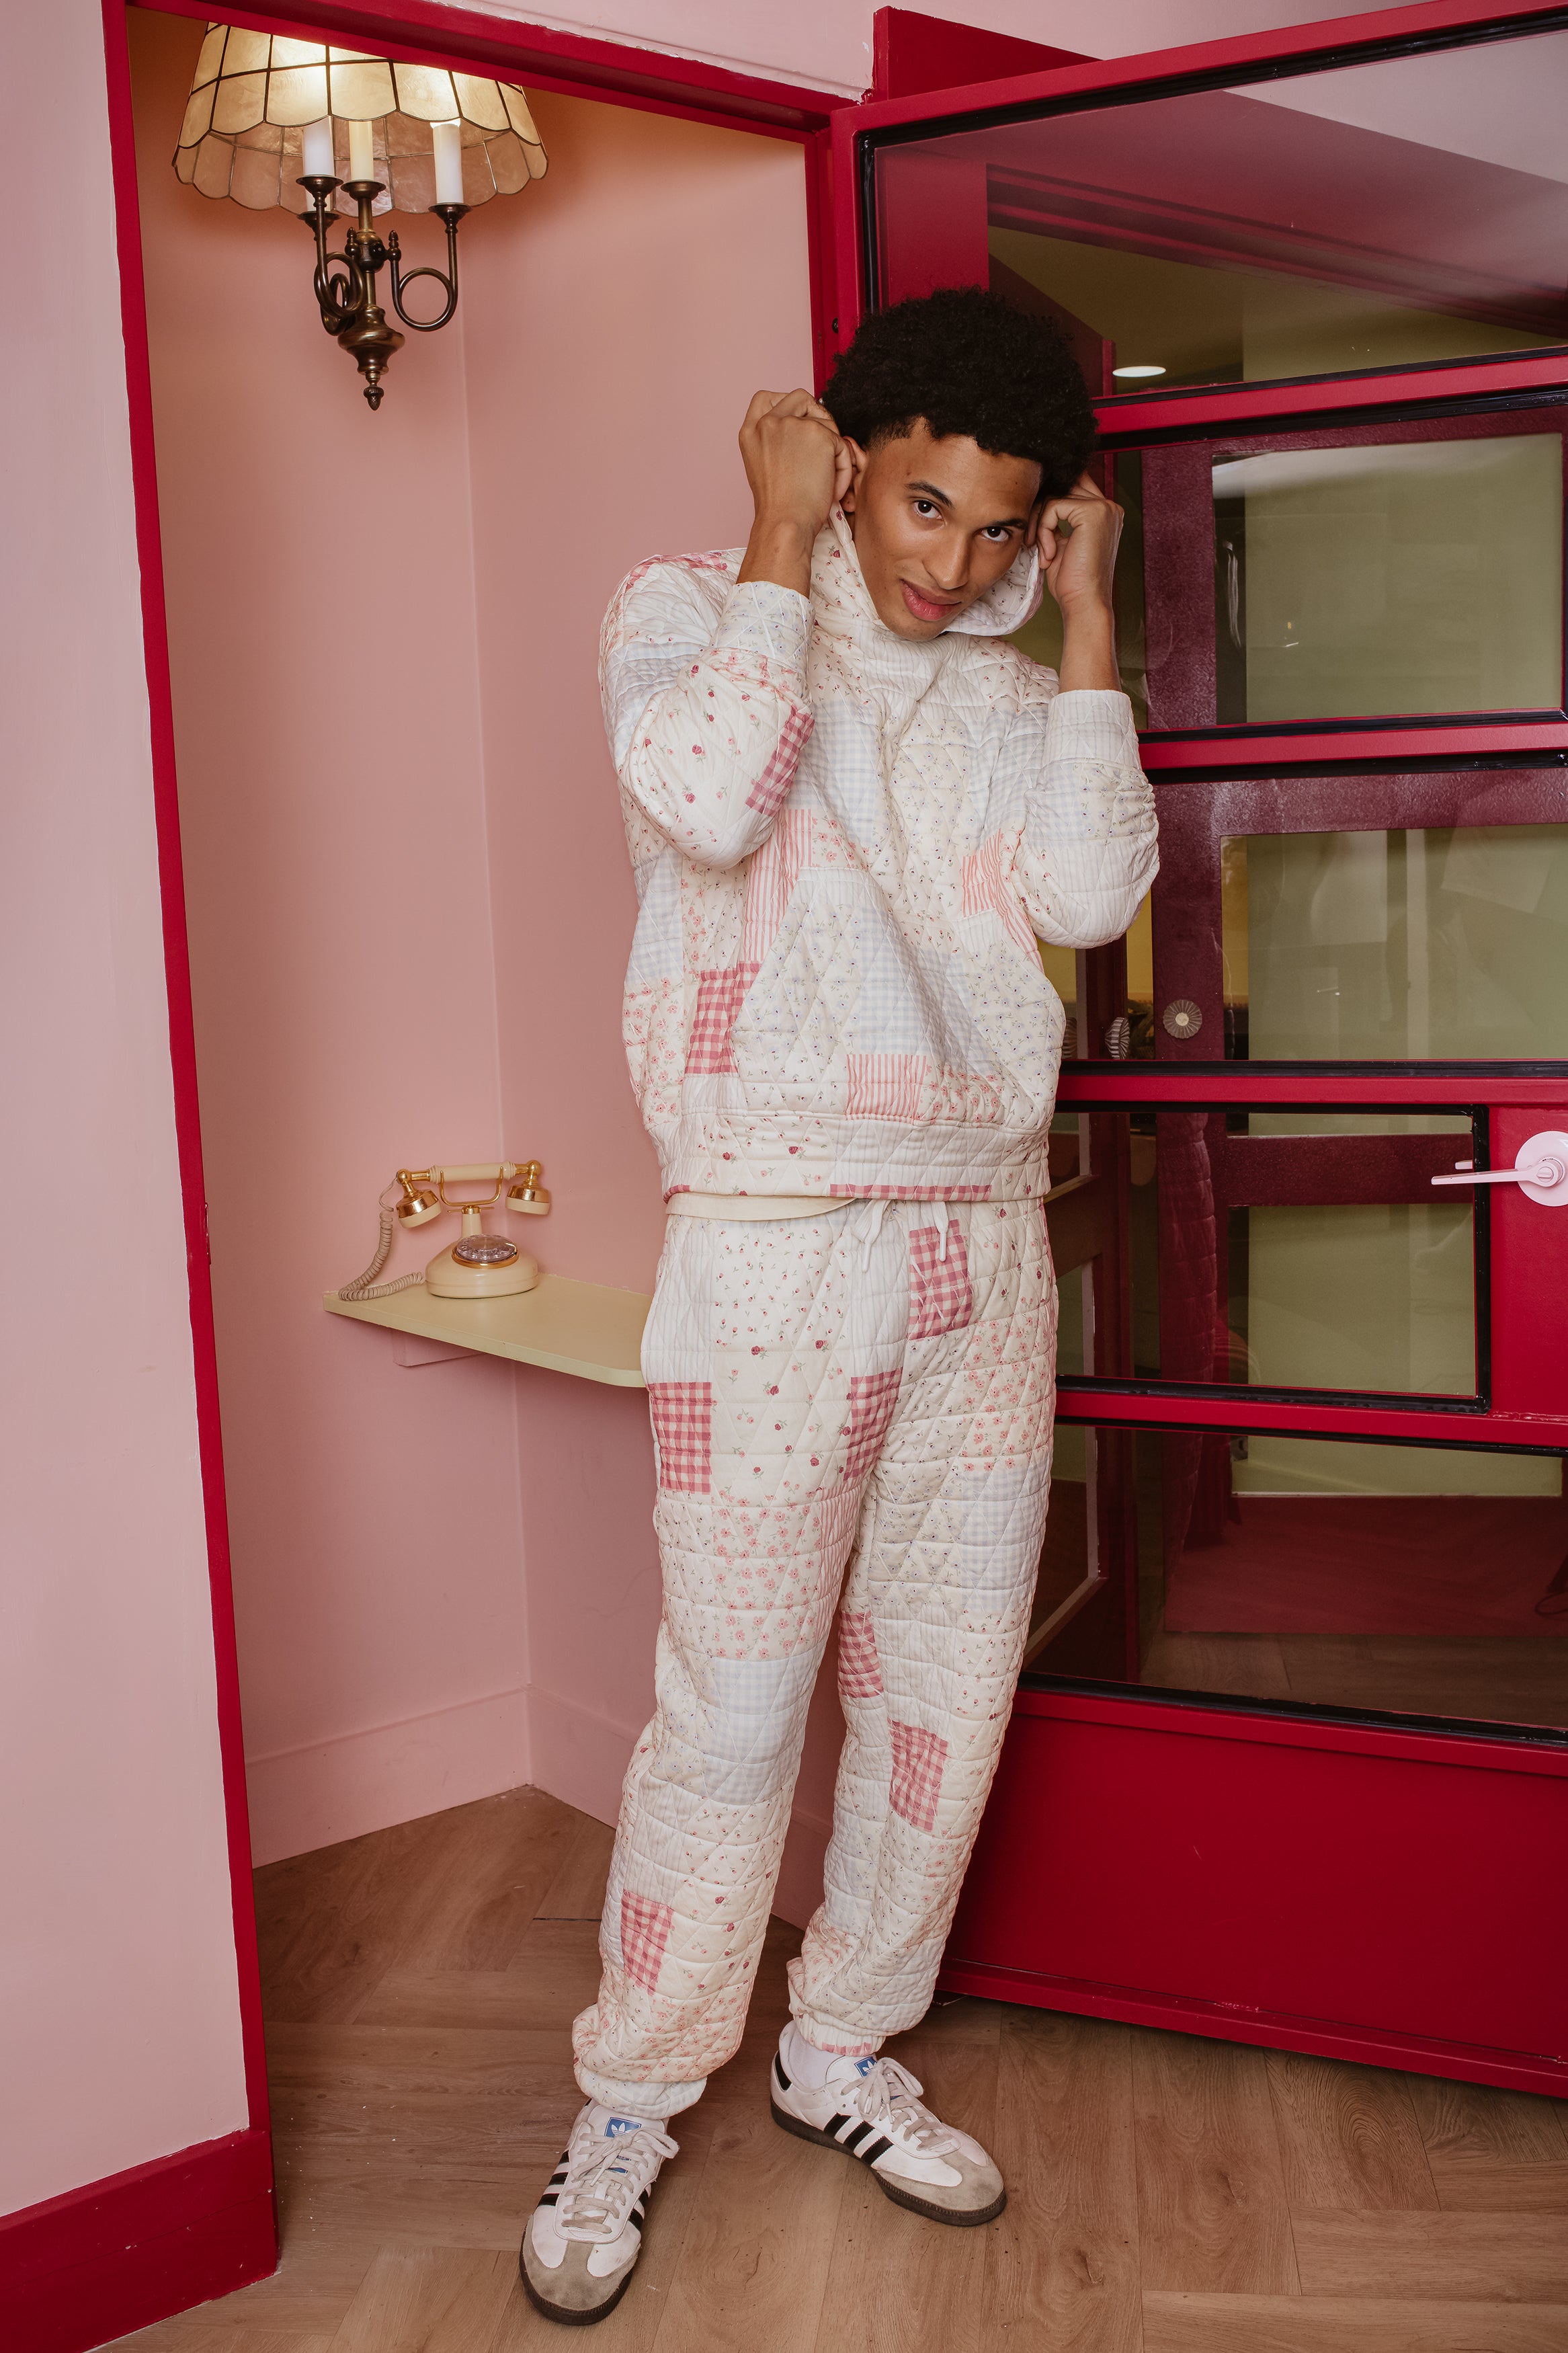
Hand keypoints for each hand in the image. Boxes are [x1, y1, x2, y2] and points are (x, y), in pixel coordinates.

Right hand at [736, 389, 851, 597]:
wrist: (785, 524)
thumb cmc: (779, 508)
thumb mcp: (764, 466)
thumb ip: (775, 442)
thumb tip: (803, 428)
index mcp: (751, 431)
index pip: (766, 398)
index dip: (787, 405)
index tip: (798, 423)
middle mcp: (768, 422)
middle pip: (801, 398)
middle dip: (818, 419)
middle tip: (823, 450)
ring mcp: (792, 425)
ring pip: (825, 419)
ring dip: (833, 445)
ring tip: (826, 477)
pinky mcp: (818, 434)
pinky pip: (842, 444)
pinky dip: (844, 469)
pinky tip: (833, 490)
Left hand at [1035, 470, 1123, 691]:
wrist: (1084, 604)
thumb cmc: (1071, 582)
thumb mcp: (1060, 543)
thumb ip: (1055, 519)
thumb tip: (1035, 497)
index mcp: (1104, 513)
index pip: (1072, 485)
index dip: (1048, 499)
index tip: (1035, 526)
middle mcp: (1108, 506)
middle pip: (1062, 484)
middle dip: (1039, 509)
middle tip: (1031, 539)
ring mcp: (1103, 507)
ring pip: (1054, 495)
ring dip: (1038, 522)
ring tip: (1041, 551)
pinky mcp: (1093, 513)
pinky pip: (1053, 507)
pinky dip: (1043, 530)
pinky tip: (1048, 555)